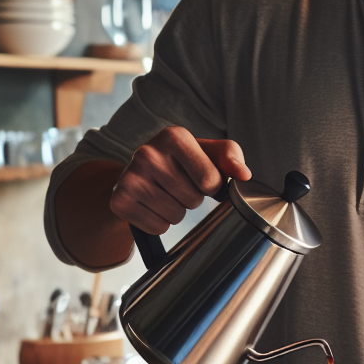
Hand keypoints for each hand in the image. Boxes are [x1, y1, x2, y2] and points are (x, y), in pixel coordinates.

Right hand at [109, 125, 250, 233]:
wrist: (139, 174)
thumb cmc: (183, 162)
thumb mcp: (209, 153)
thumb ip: (231, 157)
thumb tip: (244, 175)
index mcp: (174, 136)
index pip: (210, 180)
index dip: (212, 187)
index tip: (201, 178)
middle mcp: (148, 152)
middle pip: (192, 200)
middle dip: (192, 199)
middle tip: (179, 186)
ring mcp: (130, 177)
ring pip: (175, 216)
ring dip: (177, 212)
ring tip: (166, 195)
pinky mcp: (119, 200)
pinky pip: (157, 227)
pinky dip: (160, 223)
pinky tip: (152, 206)